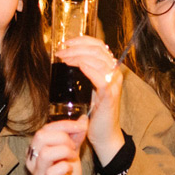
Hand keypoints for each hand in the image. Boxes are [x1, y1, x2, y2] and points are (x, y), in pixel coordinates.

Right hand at [26, 118, 86, 174]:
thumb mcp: (71, 153)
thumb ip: (75, 137)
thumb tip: (83, 119)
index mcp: (37, 149)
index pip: (45, 129)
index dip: (64, 125)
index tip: (81, 126)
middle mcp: (33, 160)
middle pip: (41, 137)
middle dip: (63, 137)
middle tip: (74, 145)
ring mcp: (38, 174)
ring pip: (45, 153)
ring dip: (64, 151)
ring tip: (72, 156)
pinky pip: (51, 172)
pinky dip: (64, 166)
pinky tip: (70, 168)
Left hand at [54, 36, 124, 164]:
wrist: (103, 134)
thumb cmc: (94, 113)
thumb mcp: (87, 89)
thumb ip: (83, 75)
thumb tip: (65, 61)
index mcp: (110, 69)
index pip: (99, 46)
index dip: (82, 41)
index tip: (65, 43)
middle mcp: (115, 74)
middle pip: (97, 50)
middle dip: (76, 48)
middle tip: (60, 52)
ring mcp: (114, 84)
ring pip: (98, 61)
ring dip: (78, 56)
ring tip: (64, 59)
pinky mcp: (110, 96)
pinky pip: (102, 78)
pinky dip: (89, 69)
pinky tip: (78, 66)